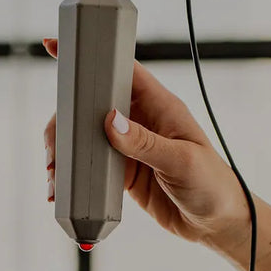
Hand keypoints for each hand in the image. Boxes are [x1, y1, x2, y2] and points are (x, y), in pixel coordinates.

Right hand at [43, 38, 250, 249]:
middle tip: (53, 150)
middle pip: (89, 105)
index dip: (90, 57)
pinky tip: (62, 190)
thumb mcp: (182, 161)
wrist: (217, 223)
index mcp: (158, 105)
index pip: (120, 69)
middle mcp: (139, 120)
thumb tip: (110, 121)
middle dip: (63, 123)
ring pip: (83, 137)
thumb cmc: (213, 185)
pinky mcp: (121, 171)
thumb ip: (146, 142)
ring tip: (55, 178)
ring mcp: (128, 146)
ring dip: (64, 154)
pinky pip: (88, 166)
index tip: (56, 46)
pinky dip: (72, 176)